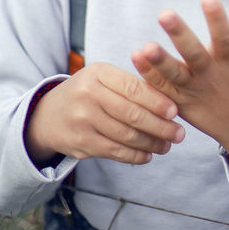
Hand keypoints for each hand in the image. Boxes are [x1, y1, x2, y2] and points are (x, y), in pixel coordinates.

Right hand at [24, 62, 184, 166]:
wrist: (48, 115)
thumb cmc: (87, 93)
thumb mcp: (103, 78)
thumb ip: (131, 86)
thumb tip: (170, 102)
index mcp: (98, 73)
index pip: (133, 88)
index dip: (157, 101)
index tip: (176, 112)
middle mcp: (88, 95)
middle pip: (132, 115)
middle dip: (160, 126)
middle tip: (180, 134)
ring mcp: (83, 120)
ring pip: (126, 136)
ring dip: (151, 143)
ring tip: (167, 145)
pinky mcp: (81, 143)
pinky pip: (115, 151)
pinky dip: (135, 155)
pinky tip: (148, 155)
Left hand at [130, 0, 228, 178]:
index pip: (225, 38)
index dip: (218, 19)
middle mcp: (210, 76)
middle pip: (193, 54)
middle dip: (179, 35)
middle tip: (164, 13)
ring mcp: (193, 91)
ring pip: (172, 75)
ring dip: (157, 62)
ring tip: (142, 47)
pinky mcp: (180, 102)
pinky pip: (161, 89)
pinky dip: (147, 76)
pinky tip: (134, 57)